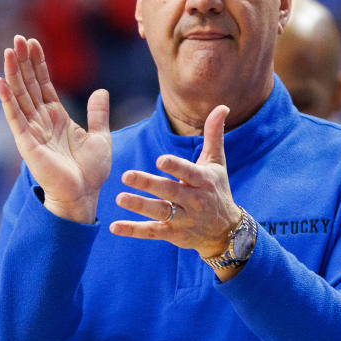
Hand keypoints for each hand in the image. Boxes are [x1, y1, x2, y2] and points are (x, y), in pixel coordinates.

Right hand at [0, 35, 110, 223]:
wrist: (84, 196)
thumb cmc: (91, 172)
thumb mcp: (100, 137)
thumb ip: (98, 114)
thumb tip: (101, 91)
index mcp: (56, 117)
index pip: (43, 84)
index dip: (38, 64)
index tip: (33, 43)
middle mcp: (41, 121)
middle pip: (28, 85)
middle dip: (23, 62)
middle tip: (17, 38)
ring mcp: (32, 131)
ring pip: (19, 96)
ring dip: (13, 73)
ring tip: (9, 51)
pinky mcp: (27, 144)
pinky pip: (15, 118)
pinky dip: (7, 100)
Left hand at [110, 105, 240, 257]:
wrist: (225, 231)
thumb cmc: (217, 190)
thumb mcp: (217, 163)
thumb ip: (213, 135)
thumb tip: (222, 106)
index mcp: (203, 181)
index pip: (189, 173)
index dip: (175, 167)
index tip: (160, 160)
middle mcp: (194, 201)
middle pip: (170, 192)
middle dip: (149, 184)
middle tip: (126, 175)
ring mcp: (184, 219)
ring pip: (160, 212)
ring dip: (139, 206)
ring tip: (119, 198)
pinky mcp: (173, 234)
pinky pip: (152, 232)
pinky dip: (134, 230)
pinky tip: (115, 227)